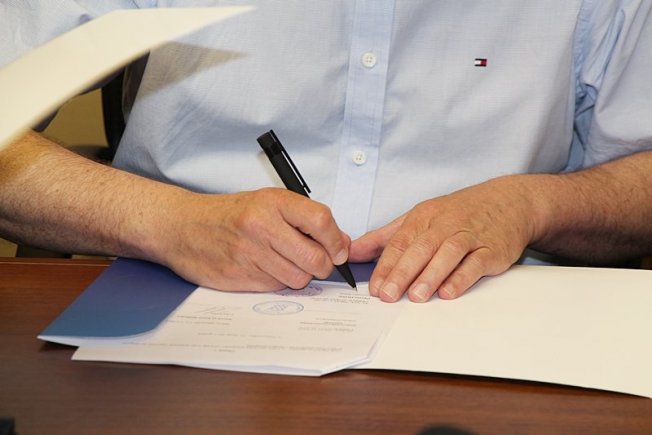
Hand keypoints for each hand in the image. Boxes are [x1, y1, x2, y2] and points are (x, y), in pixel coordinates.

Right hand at [155, 188, 349, 291]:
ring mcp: (250, 253)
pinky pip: (276, 287)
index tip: (338, 250)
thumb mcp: (268, 204)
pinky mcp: (240, 276)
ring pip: (299, 278)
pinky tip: (265, 268)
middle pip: (316, 258)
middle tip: (315, 262)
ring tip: (284, 262)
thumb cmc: (229, 214)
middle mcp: (262, 226)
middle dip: (322, 266)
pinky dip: (278, 282)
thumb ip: (305, 219)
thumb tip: (341, 243)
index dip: (337, 241)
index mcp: (274, 202)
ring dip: (299, 275)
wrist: (182, 226)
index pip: (322, 221)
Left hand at [350, 177, 537, 301]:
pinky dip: (462, 277)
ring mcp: (470, 236)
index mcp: (424, 217)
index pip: (400, 242)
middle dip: (402, 273)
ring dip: (430, 276)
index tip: (374, 287)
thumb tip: (352, 251)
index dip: (385, 265)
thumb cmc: (459, 213)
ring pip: (447, 254)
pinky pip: (475, 263)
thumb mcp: (420, 218)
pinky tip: (449, 292)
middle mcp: (445, 224)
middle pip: (420, 248)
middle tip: (388, 295)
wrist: (510, 201)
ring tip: (416, 297)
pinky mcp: (492, 249)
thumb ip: (385, 237)